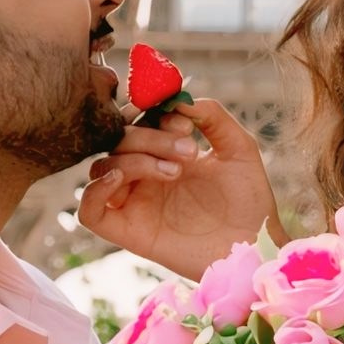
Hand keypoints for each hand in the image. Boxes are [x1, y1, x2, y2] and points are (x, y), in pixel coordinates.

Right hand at [77, 96, 278, 281]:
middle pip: (118, 139)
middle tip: (188, 150)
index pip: (137, 118)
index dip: (151, 112)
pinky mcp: (128, 231)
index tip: (185, 123)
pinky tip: (123, 178)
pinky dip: (95, 190)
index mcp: (165, 150)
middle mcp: (144, 174)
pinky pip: (88, 210)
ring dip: (133, 159)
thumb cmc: (249, 199)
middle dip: (150, 137)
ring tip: (175, 171)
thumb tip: (178, 98)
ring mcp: (134, 202)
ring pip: (102, 166)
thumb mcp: (238, 147)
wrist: (255, 245)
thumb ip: (212, 116)